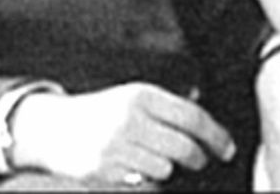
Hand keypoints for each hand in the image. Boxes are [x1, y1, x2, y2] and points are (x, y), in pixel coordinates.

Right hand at [9, 83, 234, 186]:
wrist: (51, 128)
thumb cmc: (101, 112)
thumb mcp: (133, 98)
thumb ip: (167, 109)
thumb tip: (208, 127)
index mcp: (143, 96)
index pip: (193, 117)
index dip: (216, 136)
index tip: (227, 149)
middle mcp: (130, 119)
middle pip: (184, 147)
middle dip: (199, 158)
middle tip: (201, 160)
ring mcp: (115, 147)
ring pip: (165, 168)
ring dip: (170, 169)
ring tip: (160, 160)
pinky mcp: (102, 171)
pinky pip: (142, 183)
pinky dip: (148, 180)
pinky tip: (140, 169)